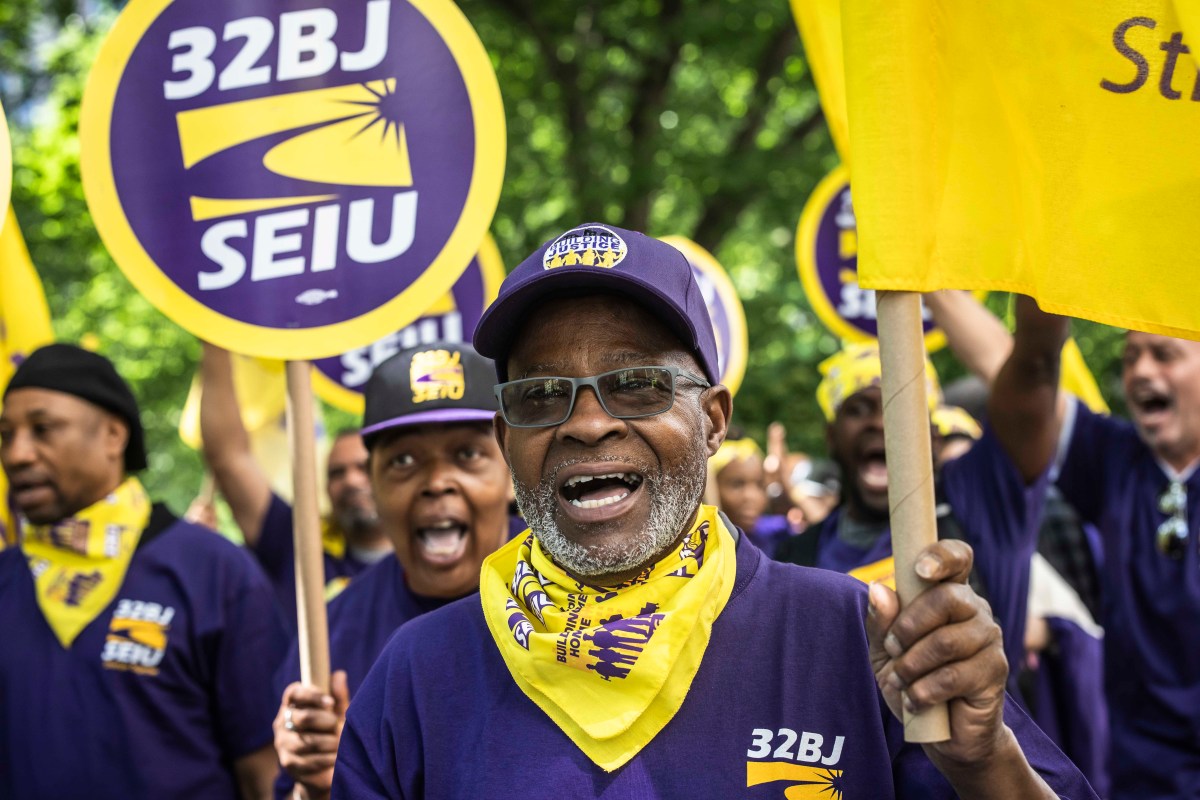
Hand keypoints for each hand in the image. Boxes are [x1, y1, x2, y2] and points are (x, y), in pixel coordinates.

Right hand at [273, 671, 350, 797]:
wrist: (325, 766)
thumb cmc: (331, 731)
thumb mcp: (338, 712)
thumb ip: (338, 696)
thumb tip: (339, 674)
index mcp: (292, 705)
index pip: (294, 692)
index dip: (312, 695)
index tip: (330, 703)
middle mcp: (282, 722)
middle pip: (304, 717)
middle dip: (327, 722)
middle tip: (337, 726)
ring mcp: (283, 743)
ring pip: (308, 741)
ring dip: (330, 743)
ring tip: (338, 744)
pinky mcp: (288, 763)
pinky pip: (310, 760)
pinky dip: (327, 758)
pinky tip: (334, 758)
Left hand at [866, 540, 1008, 766]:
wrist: (941, 733)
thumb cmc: (913, 680)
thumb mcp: (886, 650)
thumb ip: (881, 620)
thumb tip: (879, 589)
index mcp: (949, 594)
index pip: (958, 558)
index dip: (942, 556)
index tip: (920, 569)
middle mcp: (975, 610)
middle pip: (946, 598)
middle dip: (908, 626)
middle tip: (894, 649)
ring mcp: (990, 640)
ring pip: (946, 641)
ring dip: (911, 664)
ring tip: (902, 681)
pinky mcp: (995, 673)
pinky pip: (952, 676)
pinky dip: (923, 691)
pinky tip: (916, 700)